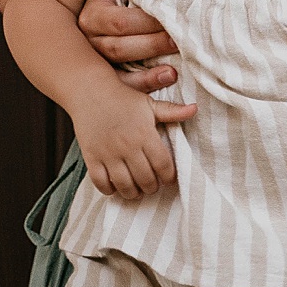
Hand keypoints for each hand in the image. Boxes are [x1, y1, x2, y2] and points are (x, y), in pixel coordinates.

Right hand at [73, 83, 194, 199]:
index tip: (170, 179)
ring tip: (138, 191)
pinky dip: (109, 190)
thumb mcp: (150, 104)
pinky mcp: (91, 157)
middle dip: (152, 187)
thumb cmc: (125, 99)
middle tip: (154, 186)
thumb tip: (195, 109)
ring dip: (133, 193)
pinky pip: (100, 182)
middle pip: (145, 178)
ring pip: (124, 184)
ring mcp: (108, 153)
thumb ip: (173, 111)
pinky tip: (116, 188)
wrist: (91, 93)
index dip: (169, 176)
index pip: (163, 164)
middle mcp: (127, 146)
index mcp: (145, 134)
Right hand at [77, 0, 177, 91]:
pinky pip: (123, 89)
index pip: (116, 22)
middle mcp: (90, 40)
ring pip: (120, 72)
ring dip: (149, 71)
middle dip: (152, 44)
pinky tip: (169, 77)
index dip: (145, 21)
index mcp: (92, 13)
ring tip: (176, 67)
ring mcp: (99, 62)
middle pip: (118, 48)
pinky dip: (146, 86)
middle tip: (181, 38)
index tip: (172, 15)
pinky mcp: (111, 77)